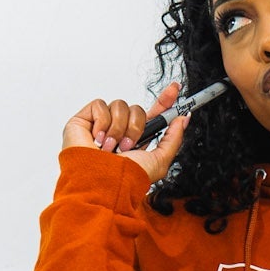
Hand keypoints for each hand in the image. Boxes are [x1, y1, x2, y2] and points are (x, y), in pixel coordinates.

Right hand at [61, 80, 190, 182]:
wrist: (101, 181)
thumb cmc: (126, 178)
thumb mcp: (159, 161)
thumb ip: (173, 139)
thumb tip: (183, 119)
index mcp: (138, 138)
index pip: (153, 114)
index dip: (164, 100)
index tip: (175, 88)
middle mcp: (121, 130)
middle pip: (137, 109)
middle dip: (136, 127)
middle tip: (127, 146)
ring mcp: (102, 124)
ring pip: (120, 106)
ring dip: (119, 129)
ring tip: (110, 148)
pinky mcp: (85, 119)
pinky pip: (100, 106)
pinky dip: (102, 123)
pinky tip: (97, 139)